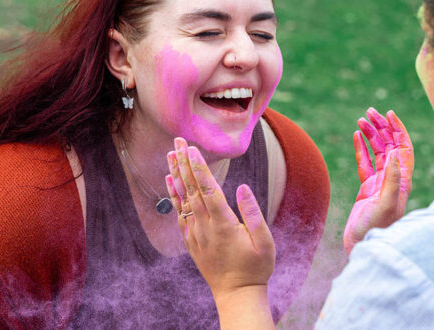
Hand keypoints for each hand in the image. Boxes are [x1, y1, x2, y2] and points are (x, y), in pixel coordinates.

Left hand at [165, 138, 274, 300]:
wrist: (237, 294)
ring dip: (176, 174)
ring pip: (182, 198)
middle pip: (192, 188)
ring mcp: (195, 233)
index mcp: (223, 224)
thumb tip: (242, 187)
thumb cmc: (256, 267)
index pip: (208, 189)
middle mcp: (205, 226)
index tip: (191, 149)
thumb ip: (253, 213)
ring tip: (170, 153)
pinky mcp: (191, 240)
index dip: (199, 167)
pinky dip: (173, 194)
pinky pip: (179, 212)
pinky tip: (170, 180)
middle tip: (177, 140)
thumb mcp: (264, 241)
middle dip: (184, 162)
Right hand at [343, 108, 413, 253]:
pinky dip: (360, 148)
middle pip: (390, 145)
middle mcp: (393, 179)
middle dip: (382, 127)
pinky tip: (355, 136)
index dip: (398, 129)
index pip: (404, 148)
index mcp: (402, 180)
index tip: (389, 114)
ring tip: (360, 120)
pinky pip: (364, 163)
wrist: (362, 245)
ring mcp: (380, 183)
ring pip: (376, 152)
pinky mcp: (367, 188)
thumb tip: (394, 153)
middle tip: (369, 111)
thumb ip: (392, 179)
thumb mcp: (386, 203)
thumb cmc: (377, 228)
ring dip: (370, 134)